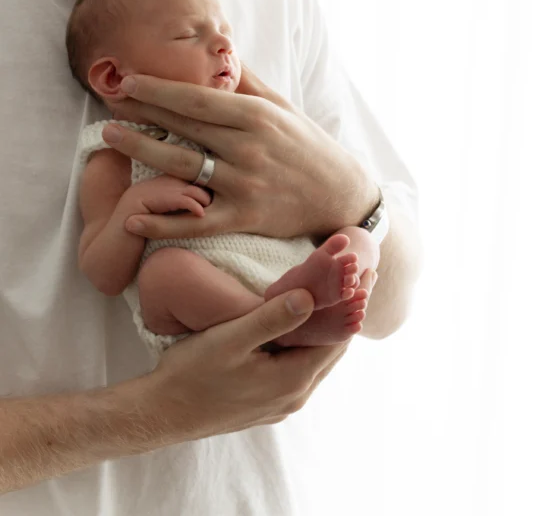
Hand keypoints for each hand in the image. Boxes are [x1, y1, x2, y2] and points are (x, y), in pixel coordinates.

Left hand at [102, 67, 379, 240]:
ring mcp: (246, 185)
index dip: (159, 88)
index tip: (128, 79)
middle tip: (107, 101)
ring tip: (109, 139)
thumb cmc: (306, 145)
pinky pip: (198, 222)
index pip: (198, 98)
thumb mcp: (282, 106)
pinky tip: (134, 218)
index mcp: (256, 116)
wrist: (340, 194)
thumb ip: (248, 80)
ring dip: (142, 152)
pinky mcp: (246, 218)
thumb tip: (222, 46)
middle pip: (185, 127)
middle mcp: (249, 148)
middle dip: (142, 112)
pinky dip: (165, 222)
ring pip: (184, 168)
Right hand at [145, 287, 351, 438]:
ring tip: (340, 296)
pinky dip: (309, 343)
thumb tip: (311, 296)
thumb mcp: (231, 339)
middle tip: (360, 277)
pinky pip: (301, 368)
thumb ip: (272, 318)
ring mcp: (282, 402)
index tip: (366, 271)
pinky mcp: (268, 403)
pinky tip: (303, 326)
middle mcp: (295, 395)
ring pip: (318, 359)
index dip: (353, 302)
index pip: (338, 337)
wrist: (162, 414)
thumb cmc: (192, 374)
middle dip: (347, 312)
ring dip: (329, 328)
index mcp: (293, 379)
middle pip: (333, 348)